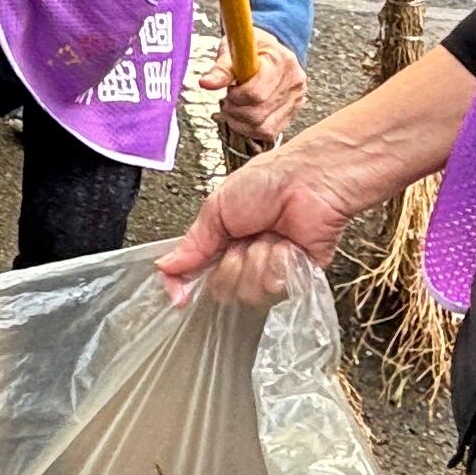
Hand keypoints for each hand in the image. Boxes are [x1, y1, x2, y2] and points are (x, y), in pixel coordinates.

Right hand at [157, 135, 361, 306]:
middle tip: (244, 237)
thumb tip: (165, 268)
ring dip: (257, 260)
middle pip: (221, 289)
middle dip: (231, 262)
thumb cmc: (268, 181)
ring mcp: (271, 270)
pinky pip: (277, 288)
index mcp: (222, 241)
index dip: (185, 286)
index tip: (179, 295)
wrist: (310, 179)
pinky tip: (287, 243)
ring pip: (249, 292)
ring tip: (270, 235)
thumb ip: (192, 244)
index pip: (195, 276)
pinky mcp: (298, 278)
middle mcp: (245, 259)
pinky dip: (279, 262)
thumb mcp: (217, 208)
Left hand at [218, 43, 306, 149]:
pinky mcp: (293, 113)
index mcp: (280, 60)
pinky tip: (243, 116)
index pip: (255, 93)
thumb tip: (206, 83)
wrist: (272, 52)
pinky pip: (269, 132)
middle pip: (258, 113)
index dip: (235, 97)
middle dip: (235, 110)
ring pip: (262, 127)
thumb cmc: (251, 49)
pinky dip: (250, 129)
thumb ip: (221, 68)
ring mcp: (296, 100)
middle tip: (229, 99)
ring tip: (235, 107)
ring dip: (240, 122)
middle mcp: (294, 81)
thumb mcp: (234, 49)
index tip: (230, 88)